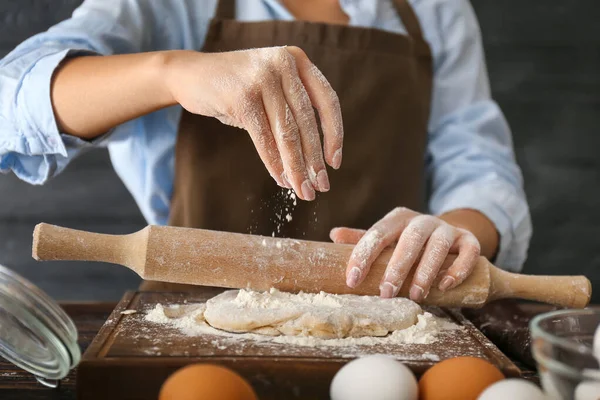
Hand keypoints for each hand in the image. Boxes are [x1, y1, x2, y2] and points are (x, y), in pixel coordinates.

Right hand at [163, 47, 343, 200]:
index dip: (334, 135)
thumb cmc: (235, 87)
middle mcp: (283, 64)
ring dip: (297, 167)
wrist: (189, 75)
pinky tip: (281, 180)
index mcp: (297, 59)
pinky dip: (274, 163)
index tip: (334, 163)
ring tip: (303, 191)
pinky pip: (264, 138)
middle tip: (321, 187)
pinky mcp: (242, 97)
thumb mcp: (271, 88)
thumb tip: (316, 161)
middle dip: (315, 160)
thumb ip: (293, 110)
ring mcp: (262, 78)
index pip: (327, 101)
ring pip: (287, 133)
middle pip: (307, 122)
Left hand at [330, 207, 480, 301]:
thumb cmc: (409, 243)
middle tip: (386, 293)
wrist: (449, 237)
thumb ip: (364, 239)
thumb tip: (333, 235)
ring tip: (417, 295)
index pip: (378, 234)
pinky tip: (444, 286)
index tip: (353, 279)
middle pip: (410, 239)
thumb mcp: (387, 240)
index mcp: (398, 218)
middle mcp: (423, 221)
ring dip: (426, 270)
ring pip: (438, 245)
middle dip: (397, 267)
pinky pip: (468, 251)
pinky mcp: (469, 240)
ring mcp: (448, 229)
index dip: (364, 255)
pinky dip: (457, 269)